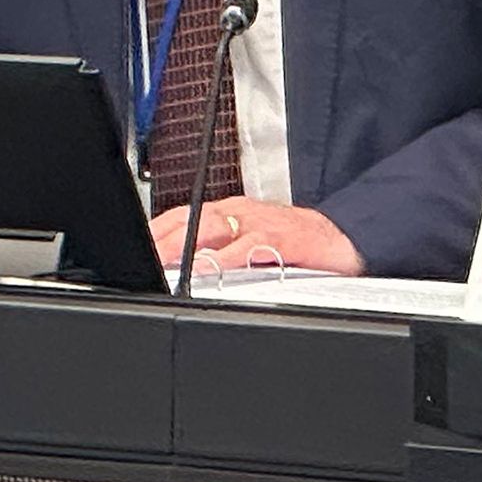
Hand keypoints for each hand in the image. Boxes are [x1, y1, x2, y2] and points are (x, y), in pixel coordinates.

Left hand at [151, 197, 363, 276]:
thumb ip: (220, 252)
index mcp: (231, 212)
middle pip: (193, 219)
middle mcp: (242, 213)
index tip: (136, 245)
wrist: (345, 240)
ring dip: (187, 244)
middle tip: (142, 256)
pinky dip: (231, 256)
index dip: (157, 229)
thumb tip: (185, 269)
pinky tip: (214, 267)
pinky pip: (252, 246)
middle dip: (164, 236)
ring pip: (217, 228)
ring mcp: (262, 224)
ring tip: (165, 260)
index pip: (184, 215)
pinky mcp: (284, 239)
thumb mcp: (251, 245)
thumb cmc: (296, 244)